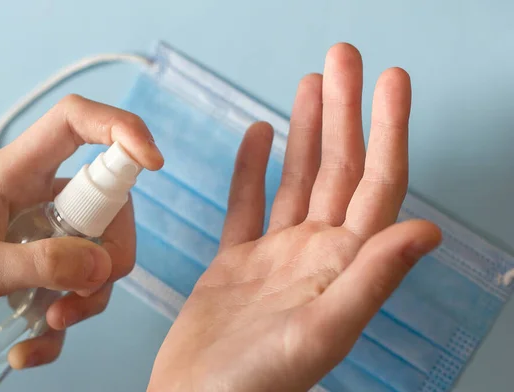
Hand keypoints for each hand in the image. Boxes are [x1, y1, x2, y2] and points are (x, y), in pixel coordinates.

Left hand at [0, 95, 162, 368]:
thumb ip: (38, 264)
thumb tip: (104, 266)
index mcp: (14, 174)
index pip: (75, 124)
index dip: (120, 129)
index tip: (153, 163)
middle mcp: (37, 199)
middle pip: (108, 205)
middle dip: (110, 254)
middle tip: (83, 292)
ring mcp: (44, 236)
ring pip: (100, 254)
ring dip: (88, 297)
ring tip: (48, 326)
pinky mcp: (42, 271)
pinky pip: (76, 292)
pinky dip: (63, 324)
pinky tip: (30, 350)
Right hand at [148, 43, 441, 391]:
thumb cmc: (255, 386)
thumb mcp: (321, 332)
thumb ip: (371, 279)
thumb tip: (426, 229)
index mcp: (342, 267)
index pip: (378, 184)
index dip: (389, 130)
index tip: (391, 81)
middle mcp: (316, 255)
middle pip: (338, 169)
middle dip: (344, 111)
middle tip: (343, 58)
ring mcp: (276, 257)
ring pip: (297, 181)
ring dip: (306, 132)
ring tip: (310, 84)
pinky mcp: (236, 263)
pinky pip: (248, 205)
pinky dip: (252, 170)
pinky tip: (259, 137)